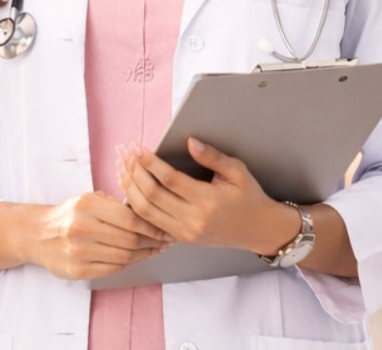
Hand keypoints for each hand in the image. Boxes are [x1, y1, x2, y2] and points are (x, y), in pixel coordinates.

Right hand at [27, 192, 171, 280]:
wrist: (38, 234)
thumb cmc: (69, 215)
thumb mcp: (87, 199)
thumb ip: (114, 204)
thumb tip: (148, 213)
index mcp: (86, 206)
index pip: (128, 218)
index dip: (151, 226)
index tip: (164, 229)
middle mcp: (81, 228)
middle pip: (129, 239)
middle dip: (152, 242)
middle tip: (164, 241)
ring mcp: (78, 251)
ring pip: (123, 256)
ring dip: (144, 255)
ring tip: (154, 250)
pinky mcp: (77, 270)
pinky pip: (112, 269)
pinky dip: (128, 264)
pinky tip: (136, 258)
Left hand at [117, 137, 290, 253]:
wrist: (259, 230)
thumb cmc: (249, 197)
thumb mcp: (238, 172)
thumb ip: (213, 157)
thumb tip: (190, 142)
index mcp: (208, 201)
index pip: (170, 180)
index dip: (150, 162)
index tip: (137, 146)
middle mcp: (193, 220)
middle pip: (152, 196)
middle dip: (135, 172)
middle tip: (124, 153)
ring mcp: (185, 233)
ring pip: (147, 212)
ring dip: (130, 189)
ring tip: (122, 168)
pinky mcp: (181, 239)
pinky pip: (151, 223)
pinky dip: (137, 206)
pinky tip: (130, 190)